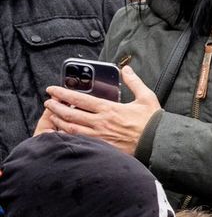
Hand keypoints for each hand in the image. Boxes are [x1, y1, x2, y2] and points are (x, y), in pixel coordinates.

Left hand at [41, 64, 160, 155]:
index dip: (62, 93)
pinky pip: (79, 141)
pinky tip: (63, 133)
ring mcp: (100, 136)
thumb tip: (126, 69)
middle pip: (70, 113)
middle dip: (55, 107)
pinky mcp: (102, 147)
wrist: (158, 143)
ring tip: (52, 116)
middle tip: (48, 103)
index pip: (79, 99)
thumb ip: (134, 82)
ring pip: (71, 128)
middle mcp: (100, 122)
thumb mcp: (146, 97)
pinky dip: (68, 136)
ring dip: (59, 121)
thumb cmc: (152, 122)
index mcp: (109, 109)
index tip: (52, 90)